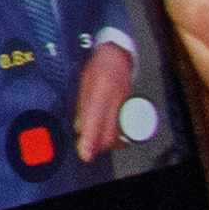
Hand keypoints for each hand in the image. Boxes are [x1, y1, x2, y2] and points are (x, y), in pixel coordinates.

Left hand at [73, 39, 134, 160]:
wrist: (118, 55)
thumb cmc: (98, 66)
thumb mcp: (84, 82)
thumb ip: (82, 106)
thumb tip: (79, 128)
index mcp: (101, 90)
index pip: (94, 121)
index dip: (89, 141)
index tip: (85, 154)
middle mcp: (115, 99)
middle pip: (109, 133)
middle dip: (98, 146)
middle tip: (87, 150)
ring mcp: (124, 103)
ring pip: (118, 133)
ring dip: (106, 143)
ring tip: (95, 143)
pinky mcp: (130, 106)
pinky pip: (122, 126)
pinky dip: (114, 134)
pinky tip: (105, 133)